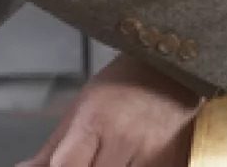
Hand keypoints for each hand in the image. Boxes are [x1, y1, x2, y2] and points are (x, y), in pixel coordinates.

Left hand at [17, 53, 199, 166]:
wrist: (175, 69)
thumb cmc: (124, 84)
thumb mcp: (81, 109)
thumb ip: (51, 151)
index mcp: (94, 124)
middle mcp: (124, 141)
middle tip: (88, 157)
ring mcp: (152, 155)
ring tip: (106, 155)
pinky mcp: (172, 163)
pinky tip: (127, 158)